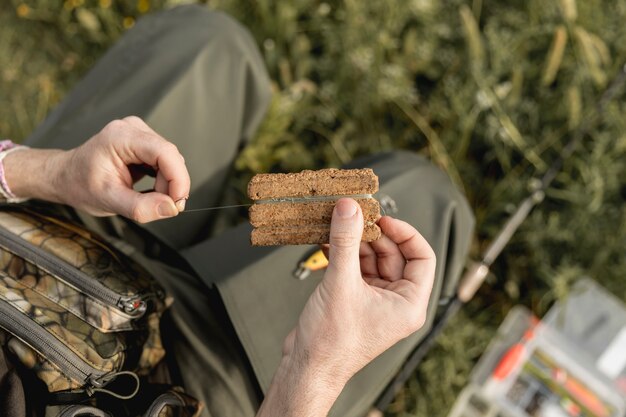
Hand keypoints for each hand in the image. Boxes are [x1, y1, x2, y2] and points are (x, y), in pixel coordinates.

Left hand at [5, 116, 190, 222]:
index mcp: (120, 137)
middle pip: (171, 157)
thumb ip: (140, 207)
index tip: (177, 203)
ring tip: (149, 198)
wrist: (66, 176)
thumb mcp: (108, 201)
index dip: (178, 178)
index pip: (164, 152)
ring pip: (171, 160)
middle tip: (162, 208)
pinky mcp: (145, 142)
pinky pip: (166, 161)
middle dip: (172, 185)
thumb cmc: (80, 185)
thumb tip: (170, 208)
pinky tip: (151, 189)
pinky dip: (164, 179)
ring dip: (168, 183)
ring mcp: (140, 133)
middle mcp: (132, 129)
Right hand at [257, 198, 435, 416]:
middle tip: (354, 218)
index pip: (422, 257)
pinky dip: (343, 256)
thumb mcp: (341, 284)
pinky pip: (355, 270)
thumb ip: (346, 242)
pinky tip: (328, 243)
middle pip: (393, 255)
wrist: (307, 367)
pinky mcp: (355, 300)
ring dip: (354, 243)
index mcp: (409, 304)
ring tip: (337, 226)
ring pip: (372, 260)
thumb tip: (350, 209)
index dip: (405, 233)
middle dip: (372, 236)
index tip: (383, 219)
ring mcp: (375, 301)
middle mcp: (396, 302)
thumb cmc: (332, 343)